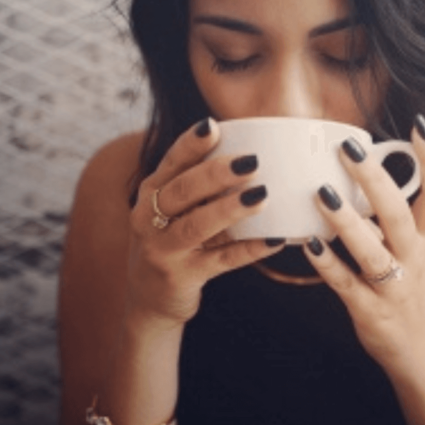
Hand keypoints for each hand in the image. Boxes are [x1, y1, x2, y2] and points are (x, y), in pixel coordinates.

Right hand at [125, 118, 284, 326]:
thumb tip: (254, 153)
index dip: (191, 144)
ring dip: (230, 209)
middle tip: (252, 161)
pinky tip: (275, 239)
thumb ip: (201, 186)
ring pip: (197, 225)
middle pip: (183, 190)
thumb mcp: (175, 210)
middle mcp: (149, 218)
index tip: (213, 126)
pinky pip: (222, 261)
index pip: (171, 162)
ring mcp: (163, 250)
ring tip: (262, 196)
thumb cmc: (173, 240)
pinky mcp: (182, 277)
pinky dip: (250, 249)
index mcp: (151, 193)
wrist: (149, 298)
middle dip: (216, 173)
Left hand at [303, 115, 424, 371]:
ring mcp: (393, 287)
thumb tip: (364, 166)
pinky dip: (327, 264)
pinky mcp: (371, 311)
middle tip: (349, 149)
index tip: (420, 125)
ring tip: (322, 194)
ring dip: (348, 222)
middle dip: (376, 181)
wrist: (418, 350)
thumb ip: (392, 212)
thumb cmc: (406, 285)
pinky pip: (346, 284)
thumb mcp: (413, 246)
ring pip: (373, 251)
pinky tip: (308, 244)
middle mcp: (414, 258)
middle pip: (400, 215)